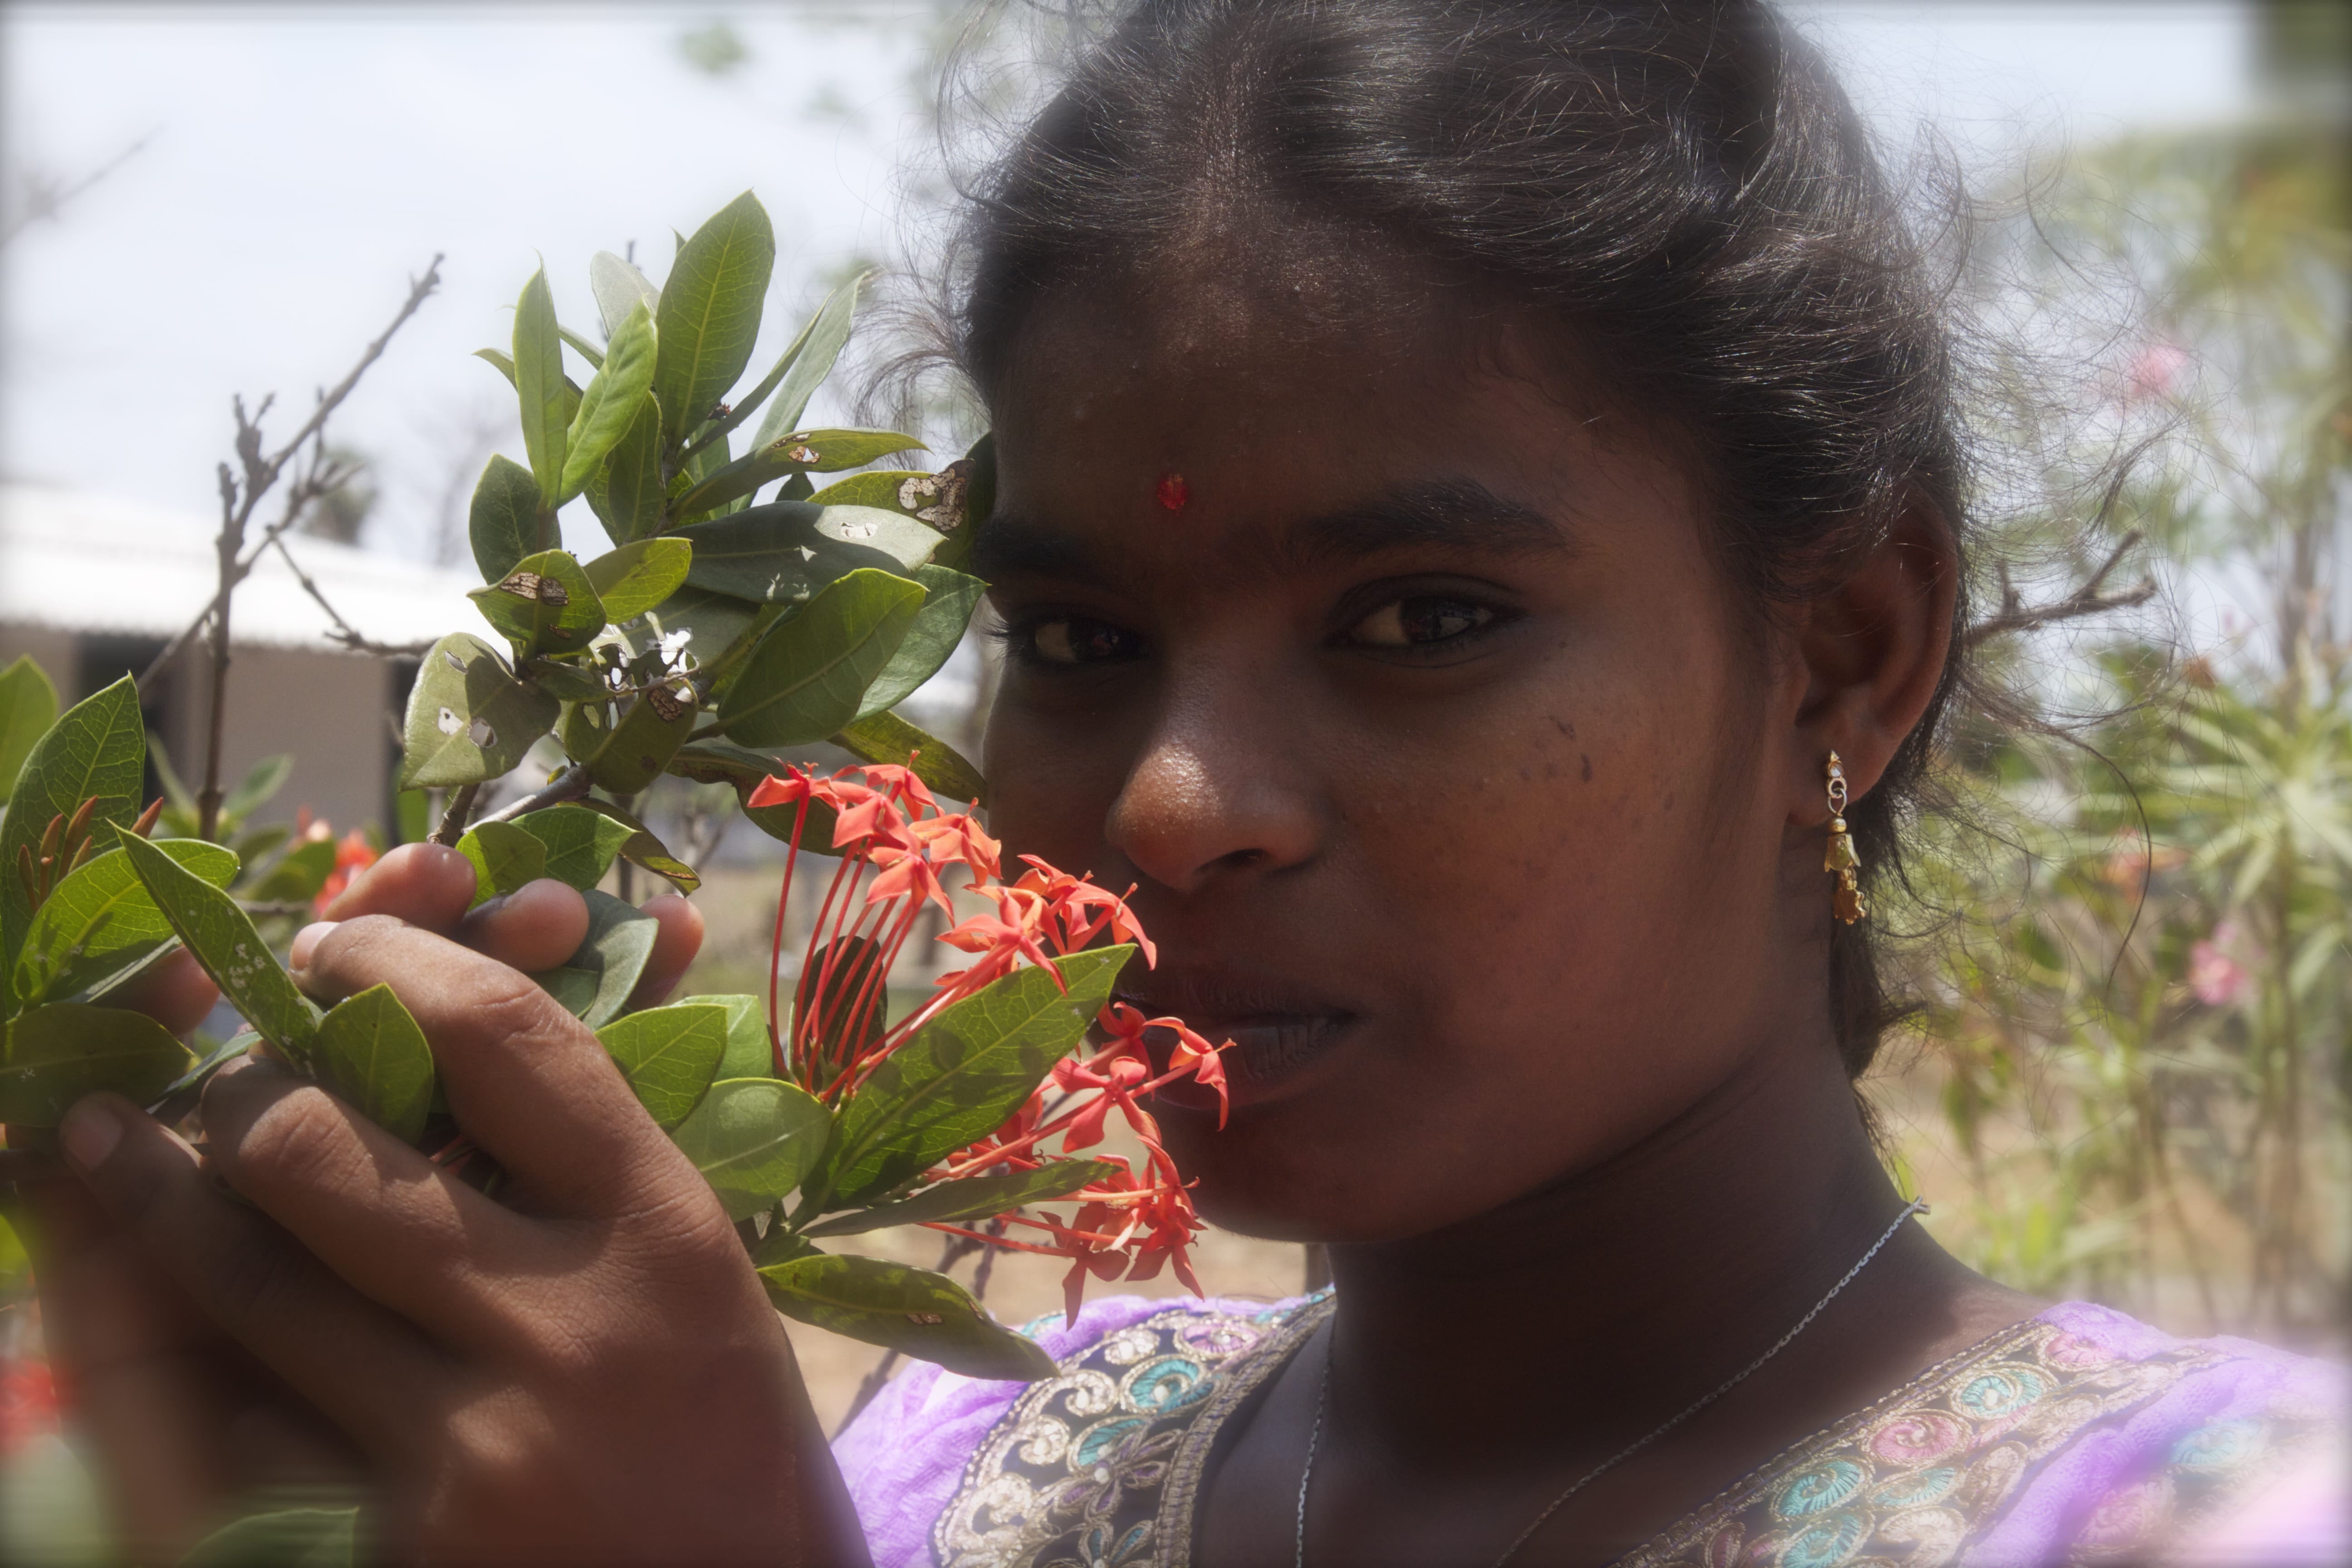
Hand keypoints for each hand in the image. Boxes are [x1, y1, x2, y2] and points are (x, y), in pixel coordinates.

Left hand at [21, 849, 869, 1564]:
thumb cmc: (730, 1447)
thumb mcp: (699, 1282)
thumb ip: (592, 1167)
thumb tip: (460, 1009)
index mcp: (668, 1238)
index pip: (506, 1038)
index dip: (398, 960)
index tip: (342, 943)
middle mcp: (568, 1330)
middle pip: (333, 1144)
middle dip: (253, 1082)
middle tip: (235, 1066)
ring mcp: (466, 1450)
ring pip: (251, 1272)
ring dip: (166, 1189)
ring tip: (114, 1138)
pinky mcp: (388, 1553)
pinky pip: (244, 1415)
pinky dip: (187, 1341)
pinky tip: (148, 1287)